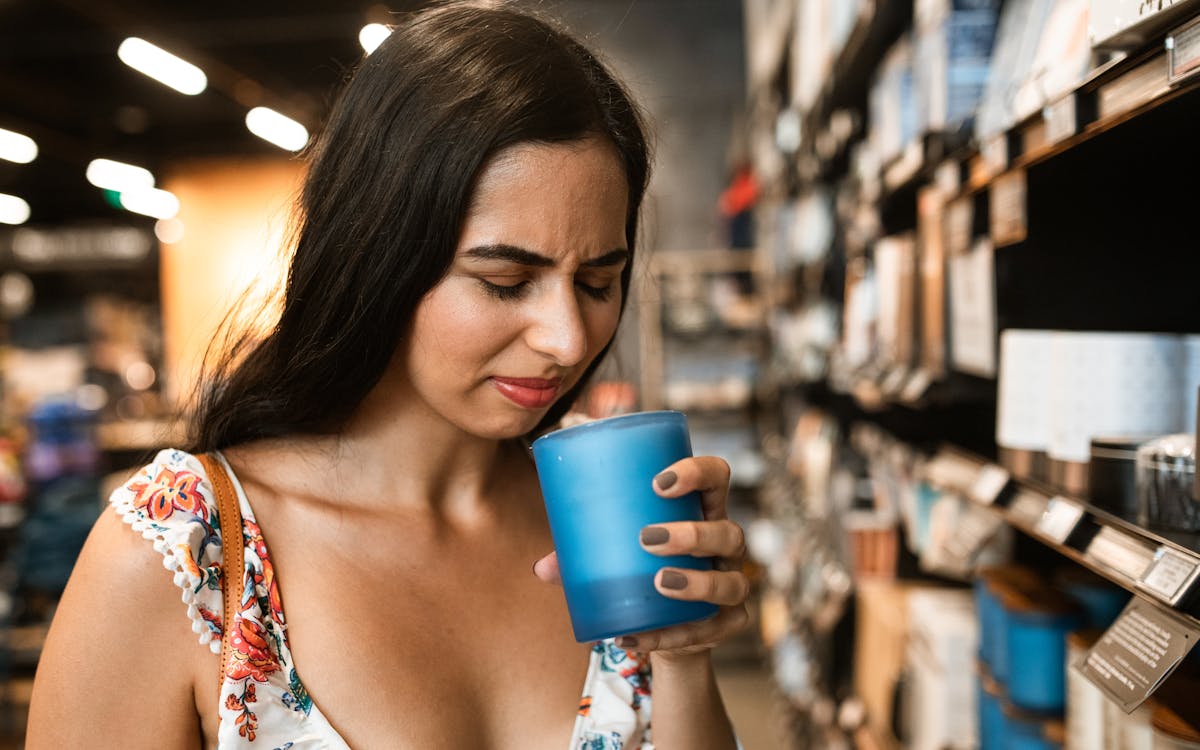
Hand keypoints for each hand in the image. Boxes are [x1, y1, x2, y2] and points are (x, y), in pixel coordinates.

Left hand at [532, 456, 749, 657]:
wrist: (668, 626)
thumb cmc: (641, 570)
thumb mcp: (617, 555)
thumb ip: (581, 556)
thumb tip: (541, 567)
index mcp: (702, 511)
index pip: (717, 477)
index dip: (697, 473)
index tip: (658, 483)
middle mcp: (725, 545)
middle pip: (727, 531)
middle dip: (691, 533)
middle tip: (647, 538)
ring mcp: (731, 584)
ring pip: (731, 582)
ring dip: (696, 582)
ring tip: (658, 582)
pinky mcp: (728, 623)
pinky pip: (709, 630)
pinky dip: (670, 636)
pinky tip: (635, 637)